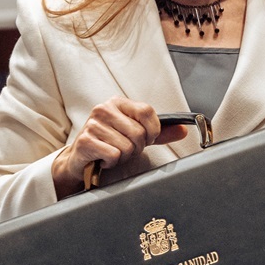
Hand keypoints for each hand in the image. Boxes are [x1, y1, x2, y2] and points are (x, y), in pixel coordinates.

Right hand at [51, 97, 186, 194]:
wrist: (80, 159)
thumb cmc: (110, 144)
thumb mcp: (136, 135)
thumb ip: (159, 132)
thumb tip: (183, 130)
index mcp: (117, 103)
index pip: (147, 111)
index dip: (153, 130)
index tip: (147, 138)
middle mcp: (103, 109)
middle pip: (139, 133)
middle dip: (137, 147)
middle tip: (125, 149)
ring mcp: (93, 124)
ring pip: (127, 146)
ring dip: (124, 156)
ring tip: (112, 153)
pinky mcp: (86, 141)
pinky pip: (114, 155)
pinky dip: (112, 162)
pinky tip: (104, 159)